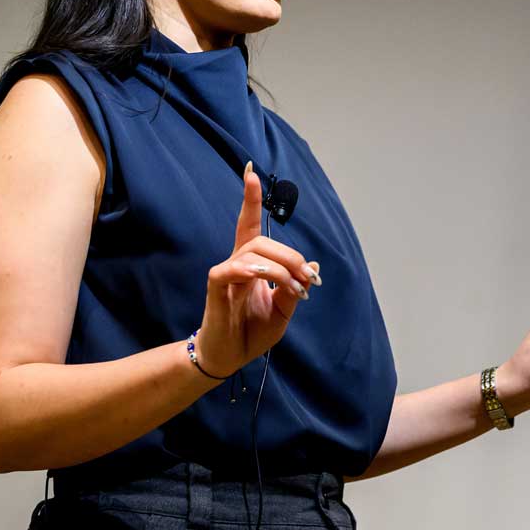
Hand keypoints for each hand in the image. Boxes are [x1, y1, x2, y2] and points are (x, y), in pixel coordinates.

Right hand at [196, 161, 321, 377]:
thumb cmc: (251, 333)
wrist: (229, 358)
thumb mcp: (282, 312)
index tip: (250, 171)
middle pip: (262, 240)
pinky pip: (231, 269)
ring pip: (253, 251)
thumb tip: (313, 266)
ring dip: (281, 267)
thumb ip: (294, 288)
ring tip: (297, 289)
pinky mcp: (216, 288)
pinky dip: (252, 271)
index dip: (250, 199)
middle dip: (291, 255)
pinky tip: (265, 280)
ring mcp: (225, 274)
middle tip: (309, 280)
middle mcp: (237, 263)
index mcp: (251, 265)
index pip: (249, 224)